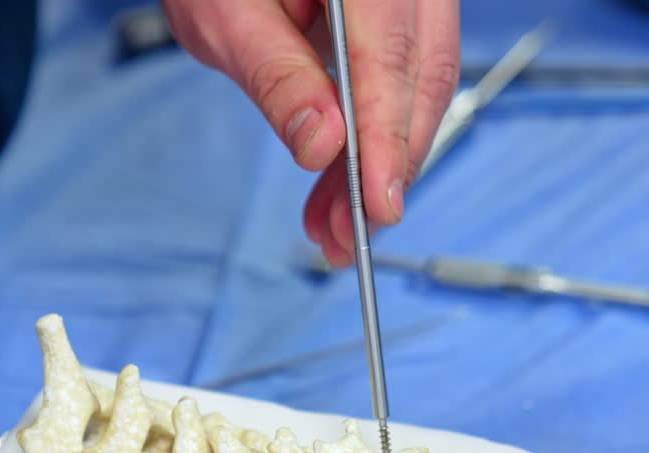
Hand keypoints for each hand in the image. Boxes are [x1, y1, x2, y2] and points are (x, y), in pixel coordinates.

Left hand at [162, 0, 458, 266]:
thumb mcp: (226, 14)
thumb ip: (275, 75)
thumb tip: (322, 144)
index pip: (390, 56)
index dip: (388, 137)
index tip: (378, 204)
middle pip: (422, 76)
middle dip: (387, 166)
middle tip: (346, 234)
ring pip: (421, 86)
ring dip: (382, 164)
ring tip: (335, 225)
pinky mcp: (400, 18)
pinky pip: (405, 79)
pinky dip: (375, 138)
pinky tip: (343, 186)